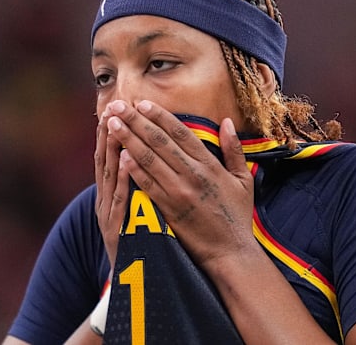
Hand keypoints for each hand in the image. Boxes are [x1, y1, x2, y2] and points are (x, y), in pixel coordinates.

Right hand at [94, 107, 128, 270]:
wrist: (127, 284)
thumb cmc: (134, 245)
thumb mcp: (129, 212)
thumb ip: (132, 187)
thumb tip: (137, 160)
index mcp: (110, 195)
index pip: (109, 158)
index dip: (110, 134)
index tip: (115, 109)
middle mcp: (105, 202)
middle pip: (106, 162)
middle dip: (108, 134)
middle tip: (111, 108)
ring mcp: (109, 216)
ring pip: (110, 177)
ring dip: (112, 151)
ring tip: (116, 125)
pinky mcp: (117, 231)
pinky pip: (122, 202)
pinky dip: (124, 181)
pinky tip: (129, 163)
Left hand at [104, 99, 257, 268]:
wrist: (230, 252)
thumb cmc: (236, 216)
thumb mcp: (243, 180)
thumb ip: (234, 150)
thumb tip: (226, 122)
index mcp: (210, 165)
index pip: (180, 133)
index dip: (159, 116)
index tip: (141, 103)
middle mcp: (193, 175)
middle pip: (159, 141)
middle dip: (136, 121)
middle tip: (117, 106)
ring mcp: (179, 192)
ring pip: (149, 159)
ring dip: (128, 139)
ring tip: (112, 124)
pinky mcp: (169, 210)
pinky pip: (147, 185)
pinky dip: (133, 169)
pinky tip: (119, 155)